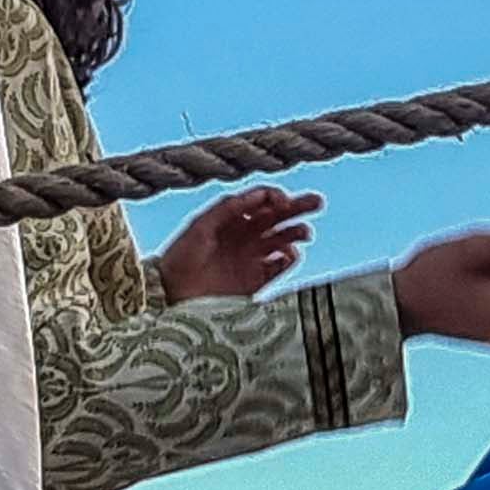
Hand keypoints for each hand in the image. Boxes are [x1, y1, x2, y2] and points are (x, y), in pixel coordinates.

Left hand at [154, 187, 322, 301]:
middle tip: (317, 201)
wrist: (172, 296)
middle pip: (277, 217)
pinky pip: (279, 266)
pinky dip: (288, 258)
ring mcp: (251, 258)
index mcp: (231, 219)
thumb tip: (259, 194)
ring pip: (283, 239)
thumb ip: (229, 208)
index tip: (282, 200)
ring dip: (296, 232)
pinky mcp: (256, 280)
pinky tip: (287, 254)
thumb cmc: (180, 258)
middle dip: (298, 207)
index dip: (274, 197)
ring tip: (304, 232)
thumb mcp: (200, 227)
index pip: (260, 202)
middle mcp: (244, 235)